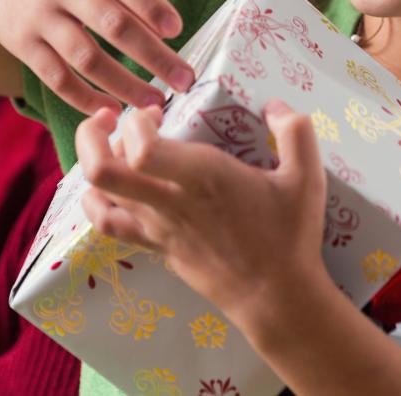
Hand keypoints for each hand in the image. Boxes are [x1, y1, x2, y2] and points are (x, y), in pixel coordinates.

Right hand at [0, 0, 193, 113]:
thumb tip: (166, 20)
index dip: (152, 5)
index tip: (178, 30)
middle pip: (113, 25)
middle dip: (154, 57)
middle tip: (185, 80)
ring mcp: (39, 16)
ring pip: (88, 58)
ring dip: (126, 85)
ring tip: (154, 102)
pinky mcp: (21, 43)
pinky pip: (57, 77)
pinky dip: (86, 98)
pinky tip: (111, 109)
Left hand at [75, 100, 328, 328]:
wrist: (276, 297)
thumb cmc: (290, 234)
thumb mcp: (307, 177)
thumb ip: (296, 131)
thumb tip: (275, 104)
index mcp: (202, 177)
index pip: (141, 150)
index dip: (136, 123)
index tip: (156, 111)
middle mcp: (169, 201)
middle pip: (102, 170)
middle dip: (93, 134)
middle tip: (112, 117)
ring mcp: (156, 226)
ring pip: (100, 193)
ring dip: (96, 159)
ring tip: (113, 143)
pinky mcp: (154, 245)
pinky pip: (108, 224)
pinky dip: (94, 201)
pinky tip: (103, 185)